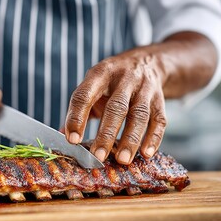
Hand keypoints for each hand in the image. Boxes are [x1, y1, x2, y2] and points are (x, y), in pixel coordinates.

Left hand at [65, 47, 167, 164]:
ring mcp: (144, 88)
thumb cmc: (112, 80)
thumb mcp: (93, 85)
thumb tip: (61, 134)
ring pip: (139, 114)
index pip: (85, 95)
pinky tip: (146, 153)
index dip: (77, 117)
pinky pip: (159, 119)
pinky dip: (154, 137)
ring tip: (122, 159)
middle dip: (106, 133)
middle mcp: (123, 78)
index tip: (72, 140)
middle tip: (97, 156)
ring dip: (130, 138)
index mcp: (100, 73)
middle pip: (116, 107)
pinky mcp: (160, 98)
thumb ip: (79, 108)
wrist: (147, 61)